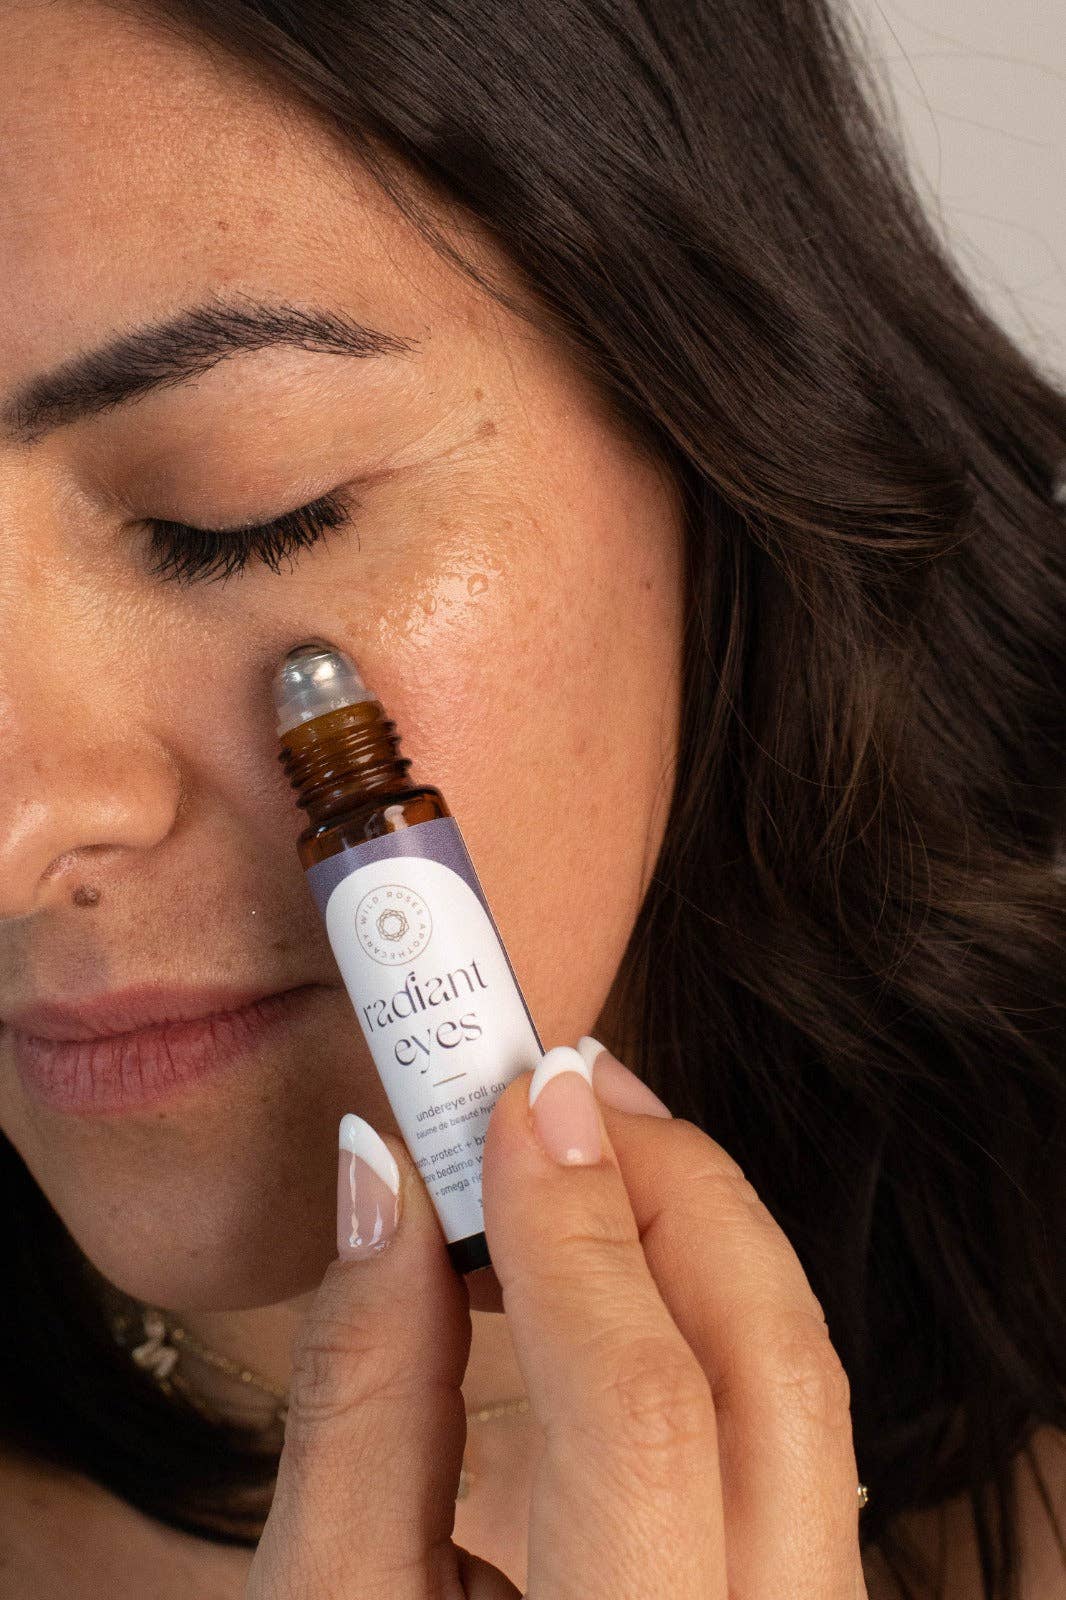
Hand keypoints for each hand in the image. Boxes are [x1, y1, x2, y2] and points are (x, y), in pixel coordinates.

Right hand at [247, 1042, 867, 1598]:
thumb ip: (357, 1391)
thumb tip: (379, 1176)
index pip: (643, 1412)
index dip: (572, 1227)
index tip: (506, 1099)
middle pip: (773, 1369)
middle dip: (669, 1188)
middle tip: (559, 1088)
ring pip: (805, 1380)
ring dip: (701, 1227)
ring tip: (590, 1138)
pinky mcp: (805, 1589)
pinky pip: (795, 1412)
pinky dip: (715, 1299)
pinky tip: (626, 1245)